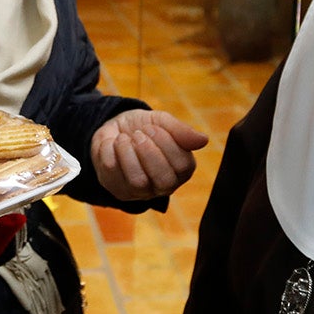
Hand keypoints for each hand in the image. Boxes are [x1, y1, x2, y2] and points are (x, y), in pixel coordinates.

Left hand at [90, 109, 208, 200]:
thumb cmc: (143, 128)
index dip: (167, 144)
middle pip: (164, 181)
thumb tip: (204, 140)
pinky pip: (112, 176)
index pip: (183, 166)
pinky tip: (112, 145)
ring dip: (128, 153)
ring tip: (123, 139)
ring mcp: (140, 192)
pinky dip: (110, 152)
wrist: (114, 129)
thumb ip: (181, 130)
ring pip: (138, 182)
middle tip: (138, 134)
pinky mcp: (118, 191)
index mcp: (181, 169)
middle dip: (149, 153)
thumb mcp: (161, 121)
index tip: (152, 127)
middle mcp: (164, 186)